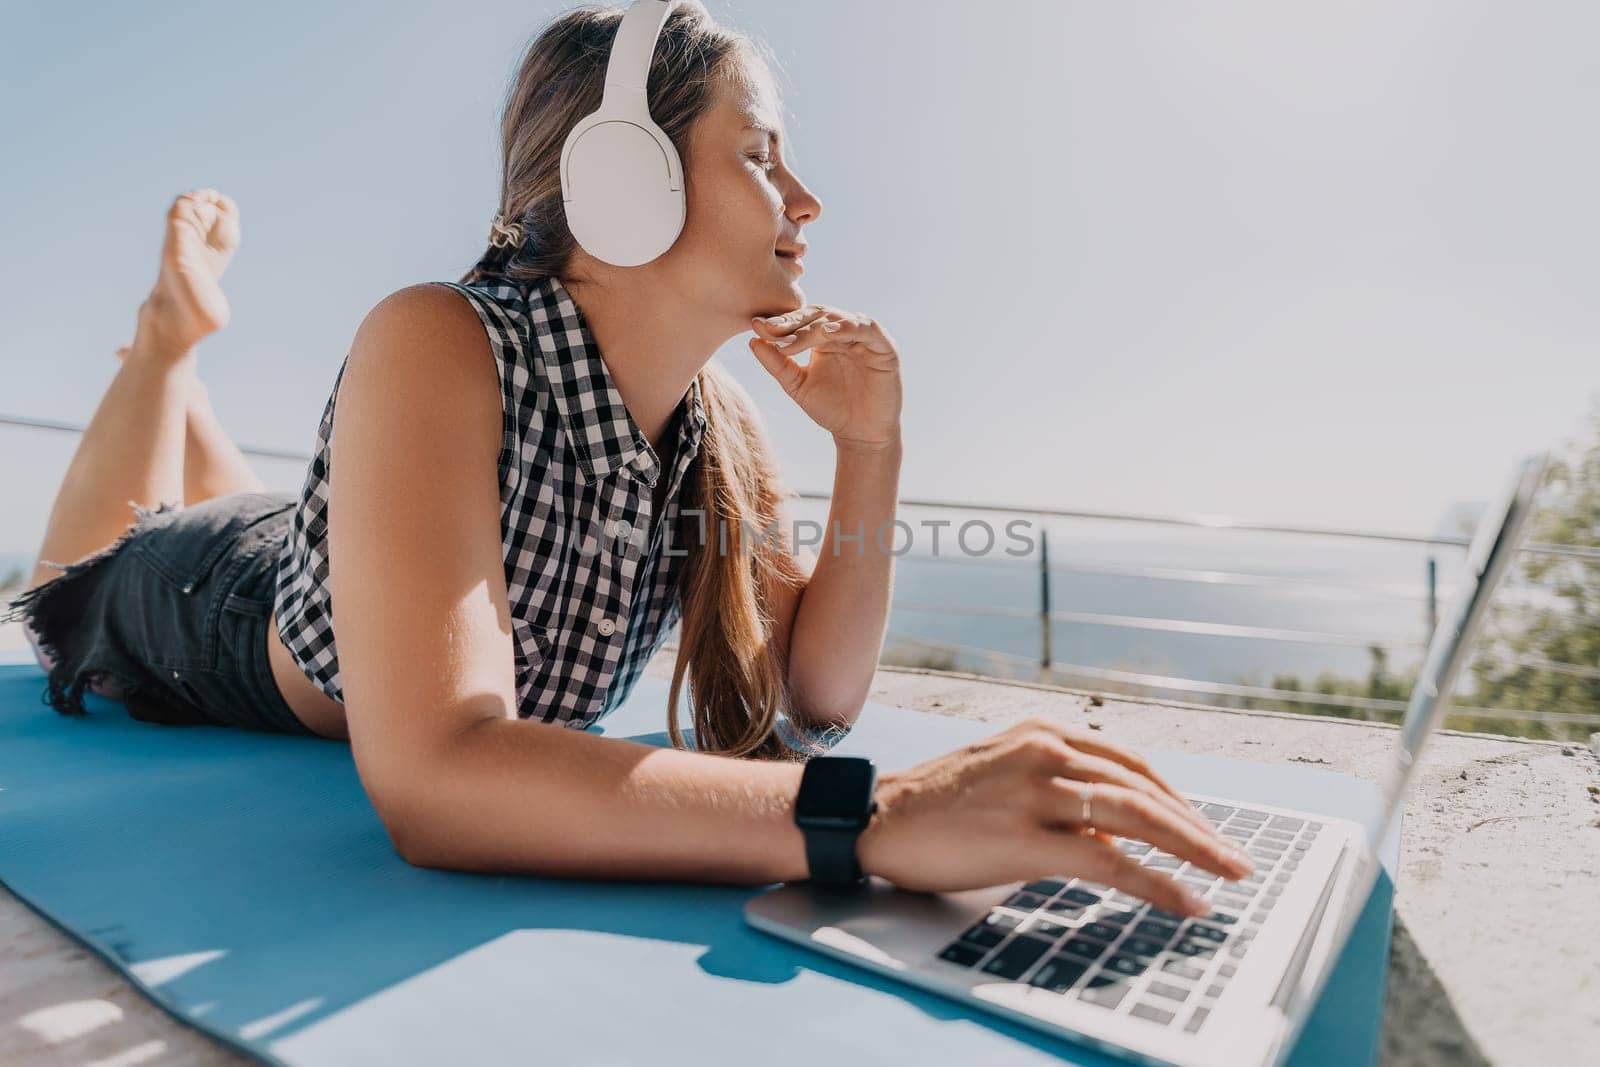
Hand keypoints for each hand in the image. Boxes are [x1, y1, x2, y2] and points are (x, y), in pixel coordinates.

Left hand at [748, 305, 901, 448]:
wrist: (860, 435)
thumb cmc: (831, 409)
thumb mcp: (797, 385)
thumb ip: (777, 363)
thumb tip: (752, 340)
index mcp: (824, 338)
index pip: (801, 321)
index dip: (780, 322)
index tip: (757, 326)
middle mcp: (845, 333)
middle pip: (818, 314)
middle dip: (794, 321)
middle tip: (772, 328)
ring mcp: (865, 338)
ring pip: (840, 319)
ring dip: (816, 324)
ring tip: (796, 331)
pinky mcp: (885, 347)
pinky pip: (868, 329)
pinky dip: (849, 327)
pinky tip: (829, 333)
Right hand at [855, 717, 1254, 912]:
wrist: (875, 819)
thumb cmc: (936, 806)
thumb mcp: (1004, 776)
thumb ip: (1059, 794)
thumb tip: (1114, 835)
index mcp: (1043, 733)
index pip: (1130, 762)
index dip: (1177, 797)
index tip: (1204, 828)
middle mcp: (1046, 752)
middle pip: (1145, 786)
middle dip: (1199, 826)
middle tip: (1236, 858)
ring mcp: (1035, 792)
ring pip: (1137, 817)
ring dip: (1193, 849)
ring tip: (1227, 875)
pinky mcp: (1024, 838)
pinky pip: (1108, 862)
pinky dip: (1155, 883)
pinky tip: (1184, 901)